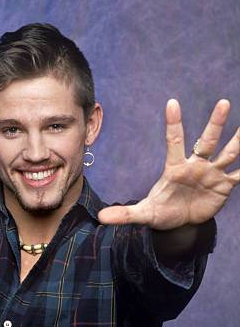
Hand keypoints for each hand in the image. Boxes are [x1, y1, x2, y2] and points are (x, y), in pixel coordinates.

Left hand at [97, 99, 238, 229]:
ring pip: (228, 153)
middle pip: (207, 141)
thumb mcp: (144, 214)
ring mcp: (211, 174)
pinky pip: (239, 175)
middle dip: (215, 124)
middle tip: (223, 103)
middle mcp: (196, 166)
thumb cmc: (162, 211)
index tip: (172, 103)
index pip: (174, 142)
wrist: (181, 223)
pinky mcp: (223, 186)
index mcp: (176, 168)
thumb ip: (125, 214)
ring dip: (239, 140)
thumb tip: (100, 217)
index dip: (174, 124)